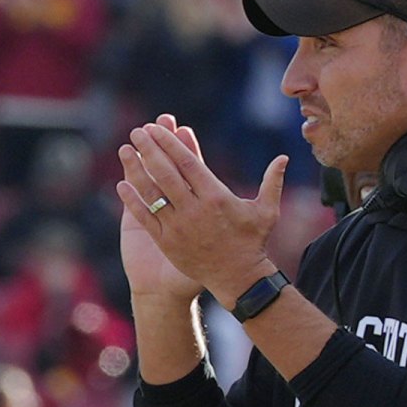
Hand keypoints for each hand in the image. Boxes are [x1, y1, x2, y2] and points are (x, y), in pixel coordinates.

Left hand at [116, 114, 287, 307]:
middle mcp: (195, 210)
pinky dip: (133, 201)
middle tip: (138, 131)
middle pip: (167, 173)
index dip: (171, 143)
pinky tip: (122, 185)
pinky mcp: (167, 242)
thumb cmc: (253, 243)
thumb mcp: (266, 212)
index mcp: (217, 197)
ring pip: (153, 193)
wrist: (238, 279)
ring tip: (125, 150)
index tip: (158, 128)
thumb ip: (272, 182)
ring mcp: (179, 226)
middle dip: (150, 149)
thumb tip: (283, 158)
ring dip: (137, 169)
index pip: (188, 163)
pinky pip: (146, 218)